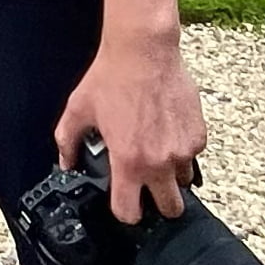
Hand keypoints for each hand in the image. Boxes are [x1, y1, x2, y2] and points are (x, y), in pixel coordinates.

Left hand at [55, 35, 205, 222]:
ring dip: (170, 174)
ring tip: (153, 151)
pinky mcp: (199, 135)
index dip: (124, 211)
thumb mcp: (78, 111)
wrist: (144, 52)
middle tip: (145, 184)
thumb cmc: (111, 78)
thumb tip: (66, 161)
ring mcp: (183, 150)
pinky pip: (192, 156)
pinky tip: (163, 131)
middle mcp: (159, 161)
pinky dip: (180, 150)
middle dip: (157, 202)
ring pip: (183, 181)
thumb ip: (68, 142)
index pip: (130, 211)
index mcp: (128, 161)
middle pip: (170, 209)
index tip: (123, 203)